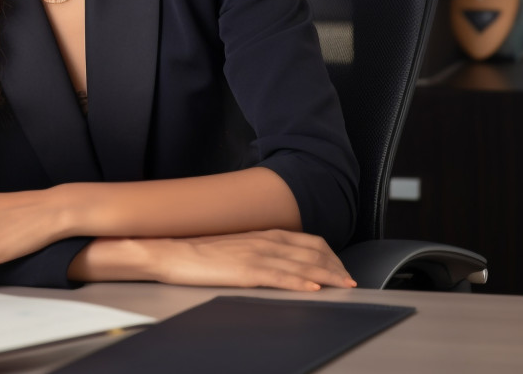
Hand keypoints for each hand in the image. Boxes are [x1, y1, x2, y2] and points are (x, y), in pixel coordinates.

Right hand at [148, 229, 355, 291]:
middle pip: (313, 251)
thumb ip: (259, 249)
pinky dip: (301, 282)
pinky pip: (281, 277)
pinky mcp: (247, 270)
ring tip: (344, 286)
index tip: (341, 267)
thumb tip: (277, 261)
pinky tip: (314, 289)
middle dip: (336, 266)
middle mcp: (266, 241)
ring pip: (303, 264)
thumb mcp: (236, 245)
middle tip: (350, 280)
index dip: (330, 255)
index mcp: (264, 234)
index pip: (308, 241)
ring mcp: (258, 255)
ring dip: (328, 275)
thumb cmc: (199, 250)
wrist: (173, 251)